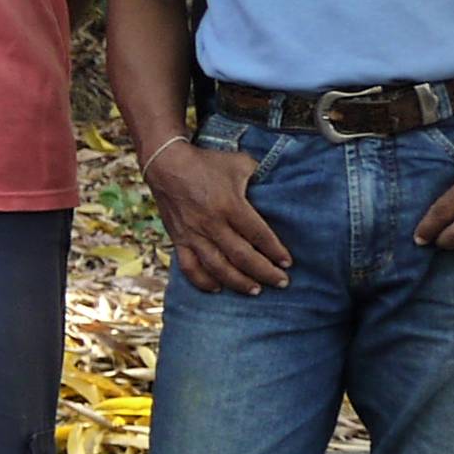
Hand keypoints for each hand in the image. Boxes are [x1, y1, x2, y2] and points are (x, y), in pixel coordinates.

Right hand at [143, 138, 287, 294]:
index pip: (258, 235)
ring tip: (255, 290)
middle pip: (242, 256)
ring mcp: (193, 234)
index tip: (287, 263)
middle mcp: (211, 224)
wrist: (165, 164)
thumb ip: (260, 177)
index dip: (275, 251)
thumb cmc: (206, 162)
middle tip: (281, 283)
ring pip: (217, 267)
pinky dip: (203, 281)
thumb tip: (276, 188)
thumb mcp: (239, 163)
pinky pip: (189, 267)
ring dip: (238, 282)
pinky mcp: (178, 239)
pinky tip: (217, 288)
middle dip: (264, 272)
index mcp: (230, 205)